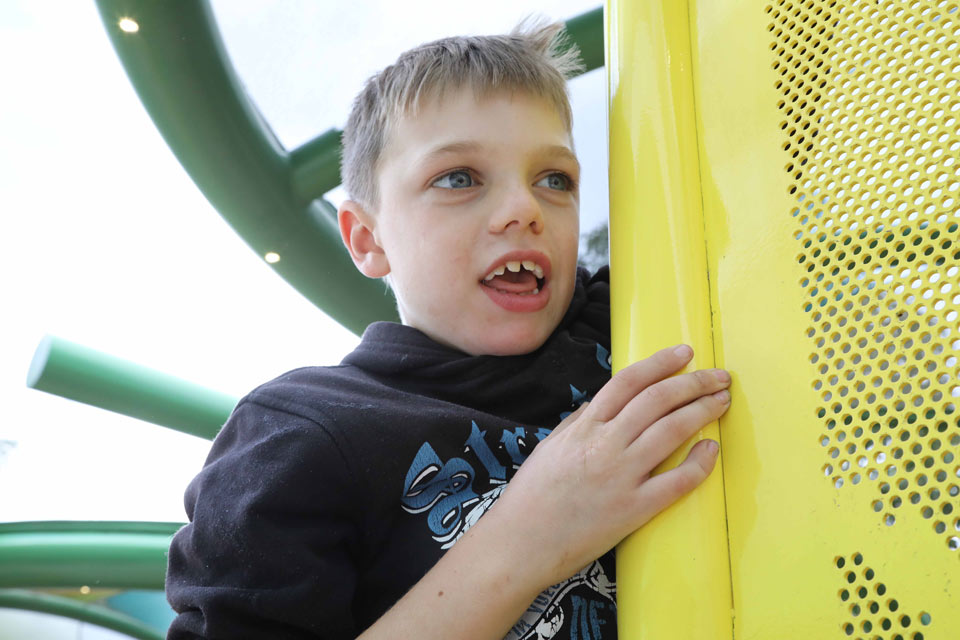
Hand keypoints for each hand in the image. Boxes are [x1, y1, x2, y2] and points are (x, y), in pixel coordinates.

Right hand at [487, 344, 729, 588]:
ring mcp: (621, 476)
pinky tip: (712, 449)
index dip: (661, 362)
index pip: (629, 381)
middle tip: (718, 376)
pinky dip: (699, 463)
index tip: (685, 353)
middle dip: (694, 382)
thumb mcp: (549, 446)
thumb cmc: (530, 497)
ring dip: (702, 410)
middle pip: (658, 400)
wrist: (520, 544)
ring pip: (672, 431)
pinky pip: (676, 482)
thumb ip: (577, 421)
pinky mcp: (634, 509)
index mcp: (584, 426)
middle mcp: (605, 444)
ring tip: (722, 401)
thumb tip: (601, 403)